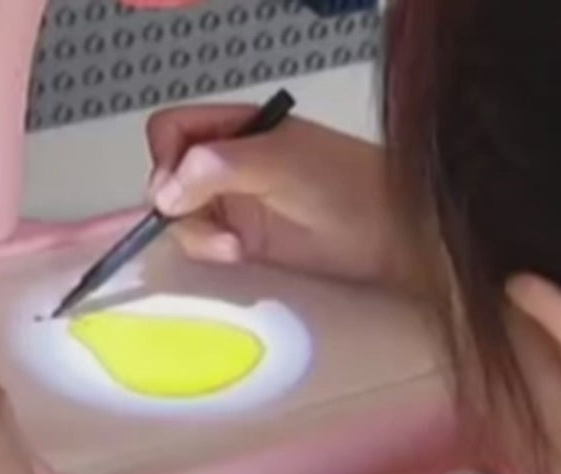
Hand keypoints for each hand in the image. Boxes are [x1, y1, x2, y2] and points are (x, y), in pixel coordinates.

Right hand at [146, 106, 411, 288]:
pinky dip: (209, 253)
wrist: (397, 236)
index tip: (176, 189)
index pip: (172, 131)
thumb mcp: (280, 163)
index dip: (164, 158)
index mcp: (237, 129)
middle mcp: (229, 164)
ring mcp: (237, 205)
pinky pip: (206, 247)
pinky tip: (236, 256)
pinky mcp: (247, 244)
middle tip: (203, 223)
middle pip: (168, 178)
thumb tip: (163, 192)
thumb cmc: (347, 186)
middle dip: (176, 203)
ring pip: (183, 218)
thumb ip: (219, 167)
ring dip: (196, 234)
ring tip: (232, 247)